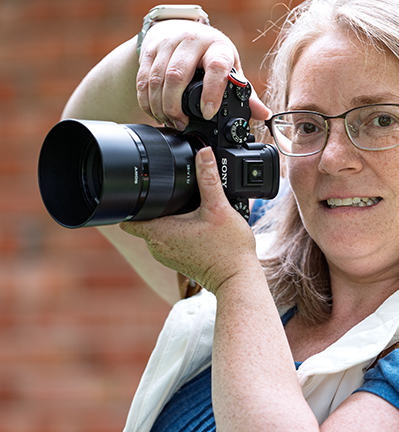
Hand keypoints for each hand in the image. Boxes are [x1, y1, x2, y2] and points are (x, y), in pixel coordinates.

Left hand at [120, 147, 259, 294]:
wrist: (237, 277)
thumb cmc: (228, 250)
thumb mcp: (219, 208)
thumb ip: (209, 179)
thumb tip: (204, 154)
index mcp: (160, 232)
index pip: (127, 217)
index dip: (130, 200)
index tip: (141, 189)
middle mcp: (157, 246)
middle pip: (143, 218)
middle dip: (154, 205)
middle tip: (172, 192)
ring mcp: (166, 255)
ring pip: (156, 228)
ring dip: (166, 217)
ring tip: (186, 208)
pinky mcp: (176, 259)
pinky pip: (167, 238)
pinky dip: (175, 229)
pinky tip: (193, 223)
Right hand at [136, 20, 269, 130]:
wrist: (182, 29)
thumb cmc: (211, 54)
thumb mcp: (231, 68)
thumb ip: (245, 93)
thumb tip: (263, 114)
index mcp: (217, 48)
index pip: (216, 68)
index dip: (212, 91)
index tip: (208, 113)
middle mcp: (192, 41)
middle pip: (177, 76)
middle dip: (176, 106)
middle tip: (181, 123)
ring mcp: (168, 43)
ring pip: (157, 79)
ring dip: (160, 106)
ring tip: (168, 120)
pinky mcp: (149, 49)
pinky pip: (143, 79)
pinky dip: (146, 100)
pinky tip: (154, 111)